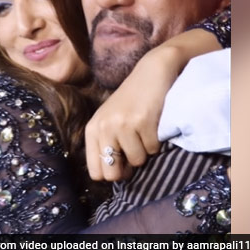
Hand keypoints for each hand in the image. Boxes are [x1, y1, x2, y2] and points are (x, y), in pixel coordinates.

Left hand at [85, 46, 180, 180]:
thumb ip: (106, 145)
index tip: (121, 162)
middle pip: (113, 173)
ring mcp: (123, 125)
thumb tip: (114, 178)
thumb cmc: (132, 99)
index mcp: (92, 129)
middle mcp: (104, 127)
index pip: (96, 172)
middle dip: (127, 168)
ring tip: (144, 130)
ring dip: (145, 151)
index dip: (111, 172)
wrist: (152, 72)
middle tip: (134, 149)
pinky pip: (153, 149)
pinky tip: (154, 123)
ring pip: (137, 161)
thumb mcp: (110, 119)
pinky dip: (157, 141)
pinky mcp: (143, 122)